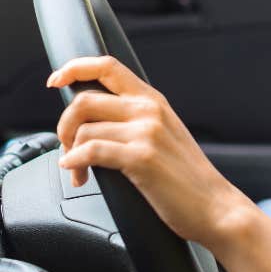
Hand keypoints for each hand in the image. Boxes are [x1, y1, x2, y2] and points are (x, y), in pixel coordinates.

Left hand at [49, 56, 248, 249]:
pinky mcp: (141, 158)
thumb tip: (90, 120)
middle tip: (67, 148)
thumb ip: (134, 120)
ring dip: (69, 154)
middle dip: (63, 126)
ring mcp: (147, 132)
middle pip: (84, 99)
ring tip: (79, 173)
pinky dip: (75, 163)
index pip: (107, 66)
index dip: (74, 68)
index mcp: (154, 100)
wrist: (214, 205)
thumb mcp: (164, 135)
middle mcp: (150, 110)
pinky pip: (91, 151)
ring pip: (84, 129)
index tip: (54, 81)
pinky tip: (78, 174)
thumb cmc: (187, 177)